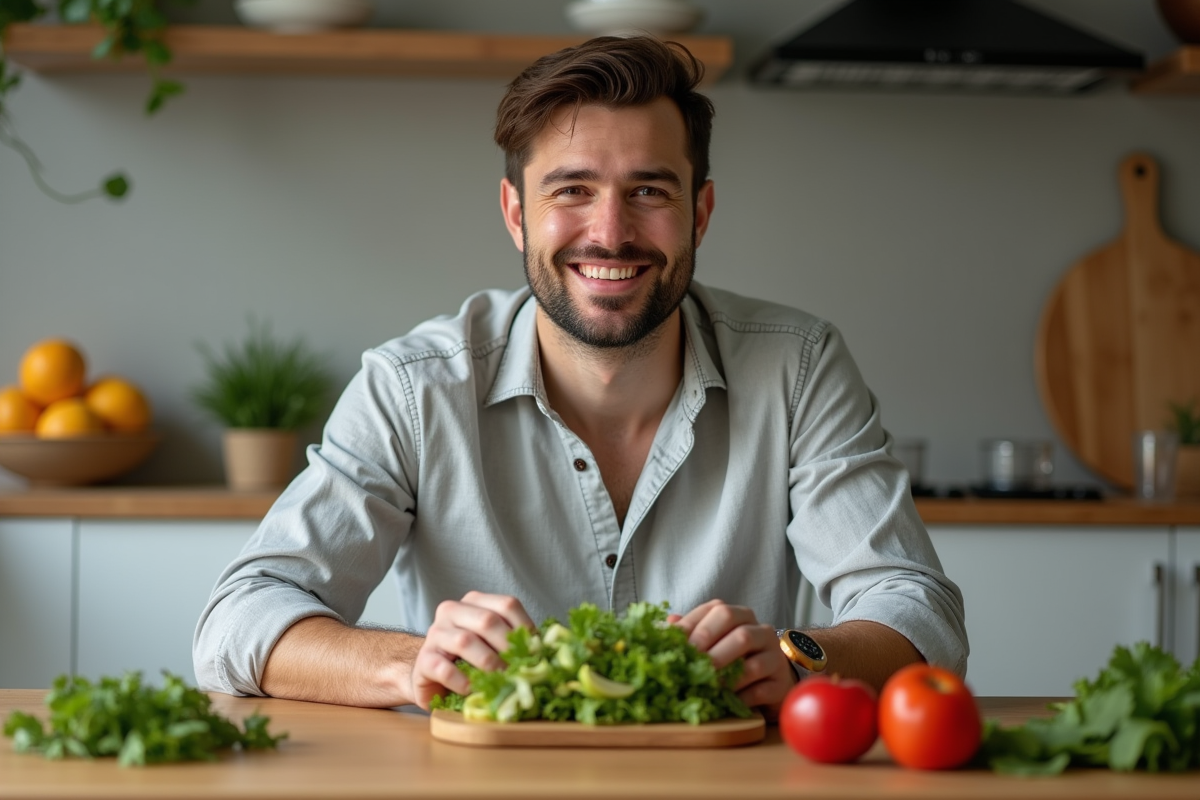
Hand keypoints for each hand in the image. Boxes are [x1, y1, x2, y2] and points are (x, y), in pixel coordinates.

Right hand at [410, 591, 534, 710]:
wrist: (431, 676)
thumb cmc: (469, 659)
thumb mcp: (493, 644)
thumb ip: (515, 641)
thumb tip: (549, 651)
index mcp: (474, 602)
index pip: (507, 604)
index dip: (526, 627)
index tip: (537, 651)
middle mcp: (452, 611)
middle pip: (487, 621)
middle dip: (508, 647)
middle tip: (520, 669)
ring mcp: (435, 633)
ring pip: (465, 641)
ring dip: (489, 664)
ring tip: (501, 680)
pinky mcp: (424, 660)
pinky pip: (445, 669)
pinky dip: (463, 681)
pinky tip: (473, 690)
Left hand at [672, 600, 795, 717]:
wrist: (769, 681)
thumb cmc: (733, 658)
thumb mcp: (711, 641)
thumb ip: (691, 631)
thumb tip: (667, 625)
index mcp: (740, 616)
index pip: (718, 611)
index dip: (695, 626)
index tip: (676, 644)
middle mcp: (761, 632)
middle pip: (740, 633)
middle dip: (714, 650)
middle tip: (693, 664)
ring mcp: (775, 658)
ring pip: (753, 664)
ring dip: (727, 678)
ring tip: (707, 686)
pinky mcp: (781, 684)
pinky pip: (761, 690)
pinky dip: (741, 697)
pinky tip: (726, 701)